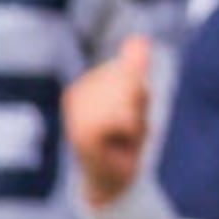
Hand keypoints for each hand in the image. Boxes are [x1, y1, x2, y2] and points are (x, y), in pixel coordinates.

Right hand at [65, 36, 155, 210]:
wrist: (111, 180)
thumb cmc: (125, 140)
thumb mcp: (138, 99)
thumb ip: (135, 69)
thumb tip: (140, 38)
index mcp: (90, 82)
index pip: (131, 69)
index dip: (141, 93)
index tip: (131, 114)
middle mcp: (78, 93)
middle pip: (131, 81)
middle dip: (140, 105)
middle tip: (129, 128)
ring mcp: (77, 111)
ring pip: (128, 99)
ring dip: (137, 120)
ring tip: (125, 135)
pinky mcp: (82, 131)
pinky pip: (122, 118)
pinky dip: (131, 131)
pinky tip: (119, 142)